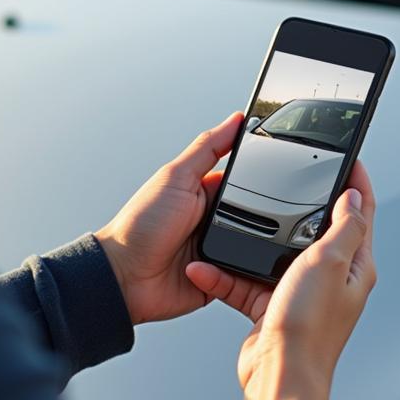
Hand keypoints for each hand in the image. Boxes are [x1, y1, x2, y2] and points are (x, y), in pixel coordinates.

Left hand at [94, 112, 242, 325]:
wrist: (124, 277)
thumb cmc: (140, 225)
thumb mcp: (176, 177)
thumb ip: (208, 148)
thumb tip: (235, 119)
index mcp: (207, 194)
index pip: (246, 181)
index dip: (260, 178)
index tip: (275, 174)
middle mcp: (216, 222)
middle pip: (257, 216)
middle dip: (259, 218)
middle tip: (235, 220)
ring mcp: (219, 252)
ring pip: (257, 248)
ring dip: (248, 247)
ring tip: (223, 246)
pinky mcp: (221, 280)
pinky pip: (245, 277)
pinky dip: (236, 273)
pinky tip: (217, 266)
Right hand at [186, 161, 376, 399]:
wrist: (279, 376)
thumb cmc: (310, 328)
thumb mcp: (331, 262)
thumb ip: (343, 226)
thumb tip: (353, 196)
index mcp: (355, 265)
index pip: (361, 212)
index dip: (356, 182)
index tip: (349, 158)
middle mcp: (330, 278)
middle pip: (315, 229)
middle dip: (297, 205)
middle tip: (285, 180)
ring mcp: (299, 292)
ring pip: (274, 253)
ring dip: (251, 242)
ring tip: (233, 223)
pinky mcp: (270, 307)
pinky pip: (246, 281)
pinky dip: (226, 274)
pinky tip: (208, 268)